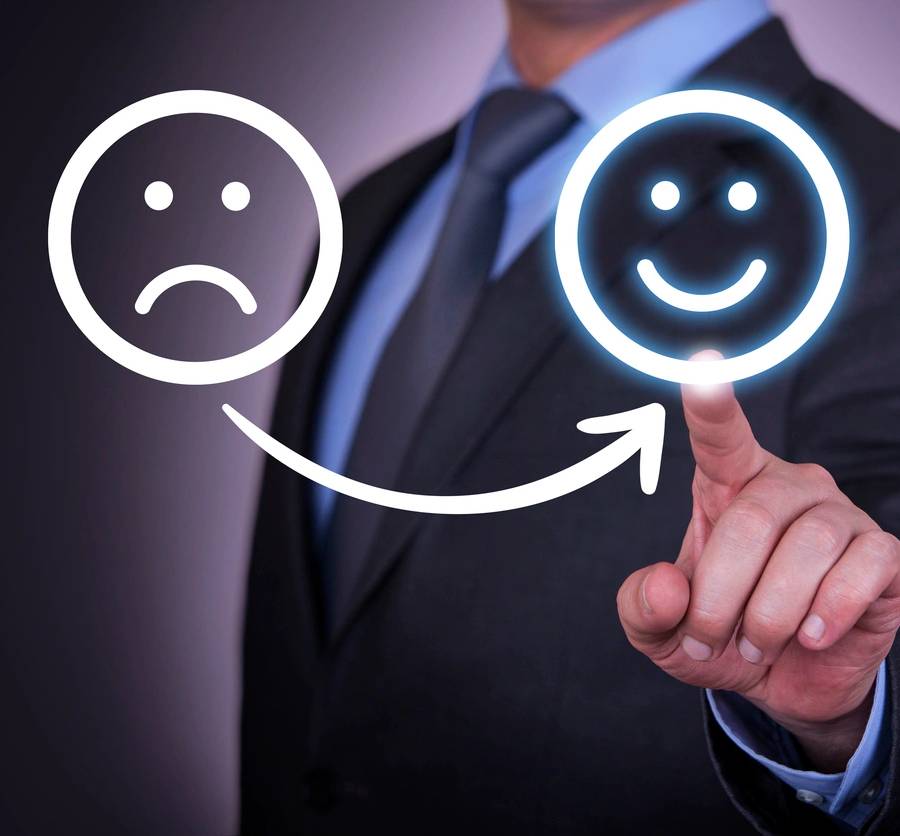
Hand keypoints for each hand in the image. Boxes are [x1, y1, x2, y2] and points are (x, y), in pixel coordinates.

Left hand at [618, 356, 899, 771]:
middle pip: (753, 520)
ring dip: (770, 613)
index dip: (712, 404)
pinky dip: (829, 611)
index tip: (702, 362)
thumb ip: (643, 607)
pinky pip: (865, 568)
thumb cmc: (719, 637)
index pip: (721, 437)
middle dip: (720, 592)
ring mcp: (840, 517)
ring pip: (808, 547)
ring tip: (754, 647)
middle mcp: (788, 488)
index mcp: (729, 486)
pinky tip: (811, 636)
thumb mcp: (662, 632)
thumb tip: (667, 586)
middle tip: (705, 637)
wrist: (783, 682)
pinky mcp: (884, 557)